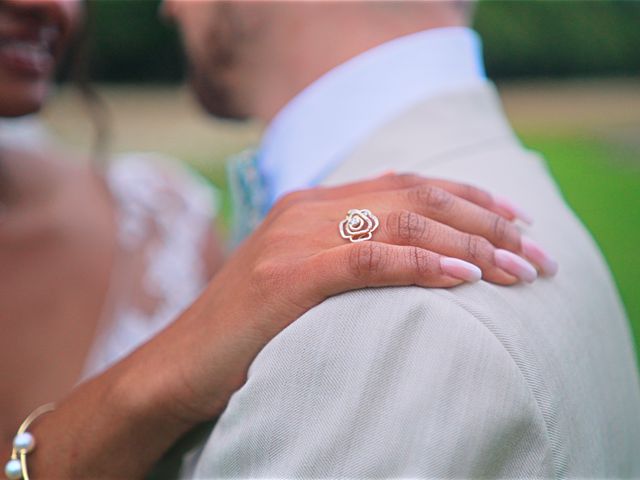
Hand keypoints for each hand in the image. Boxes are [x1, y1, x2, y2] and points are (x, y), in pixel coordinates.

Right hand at [156, 174, 556, 425]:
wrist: (180, 363)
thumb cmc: (249, 329)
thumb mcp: (302, 276)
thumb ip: (348, 253)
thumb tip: (417, 257)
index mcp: (311, 202)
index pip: (406, 183)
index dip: (468, 196)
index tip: (515, 219)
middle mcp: (305, 207)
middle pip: (416, 196)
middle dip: (486, 222)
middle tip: (536, 251)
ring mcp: (295, 237)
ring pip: (403, 222)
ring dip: (471, 245)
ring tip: (520, 269)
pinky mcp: (289, 276)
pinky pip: (370, 259)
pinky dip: (422, 264)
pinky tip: (464, 276)